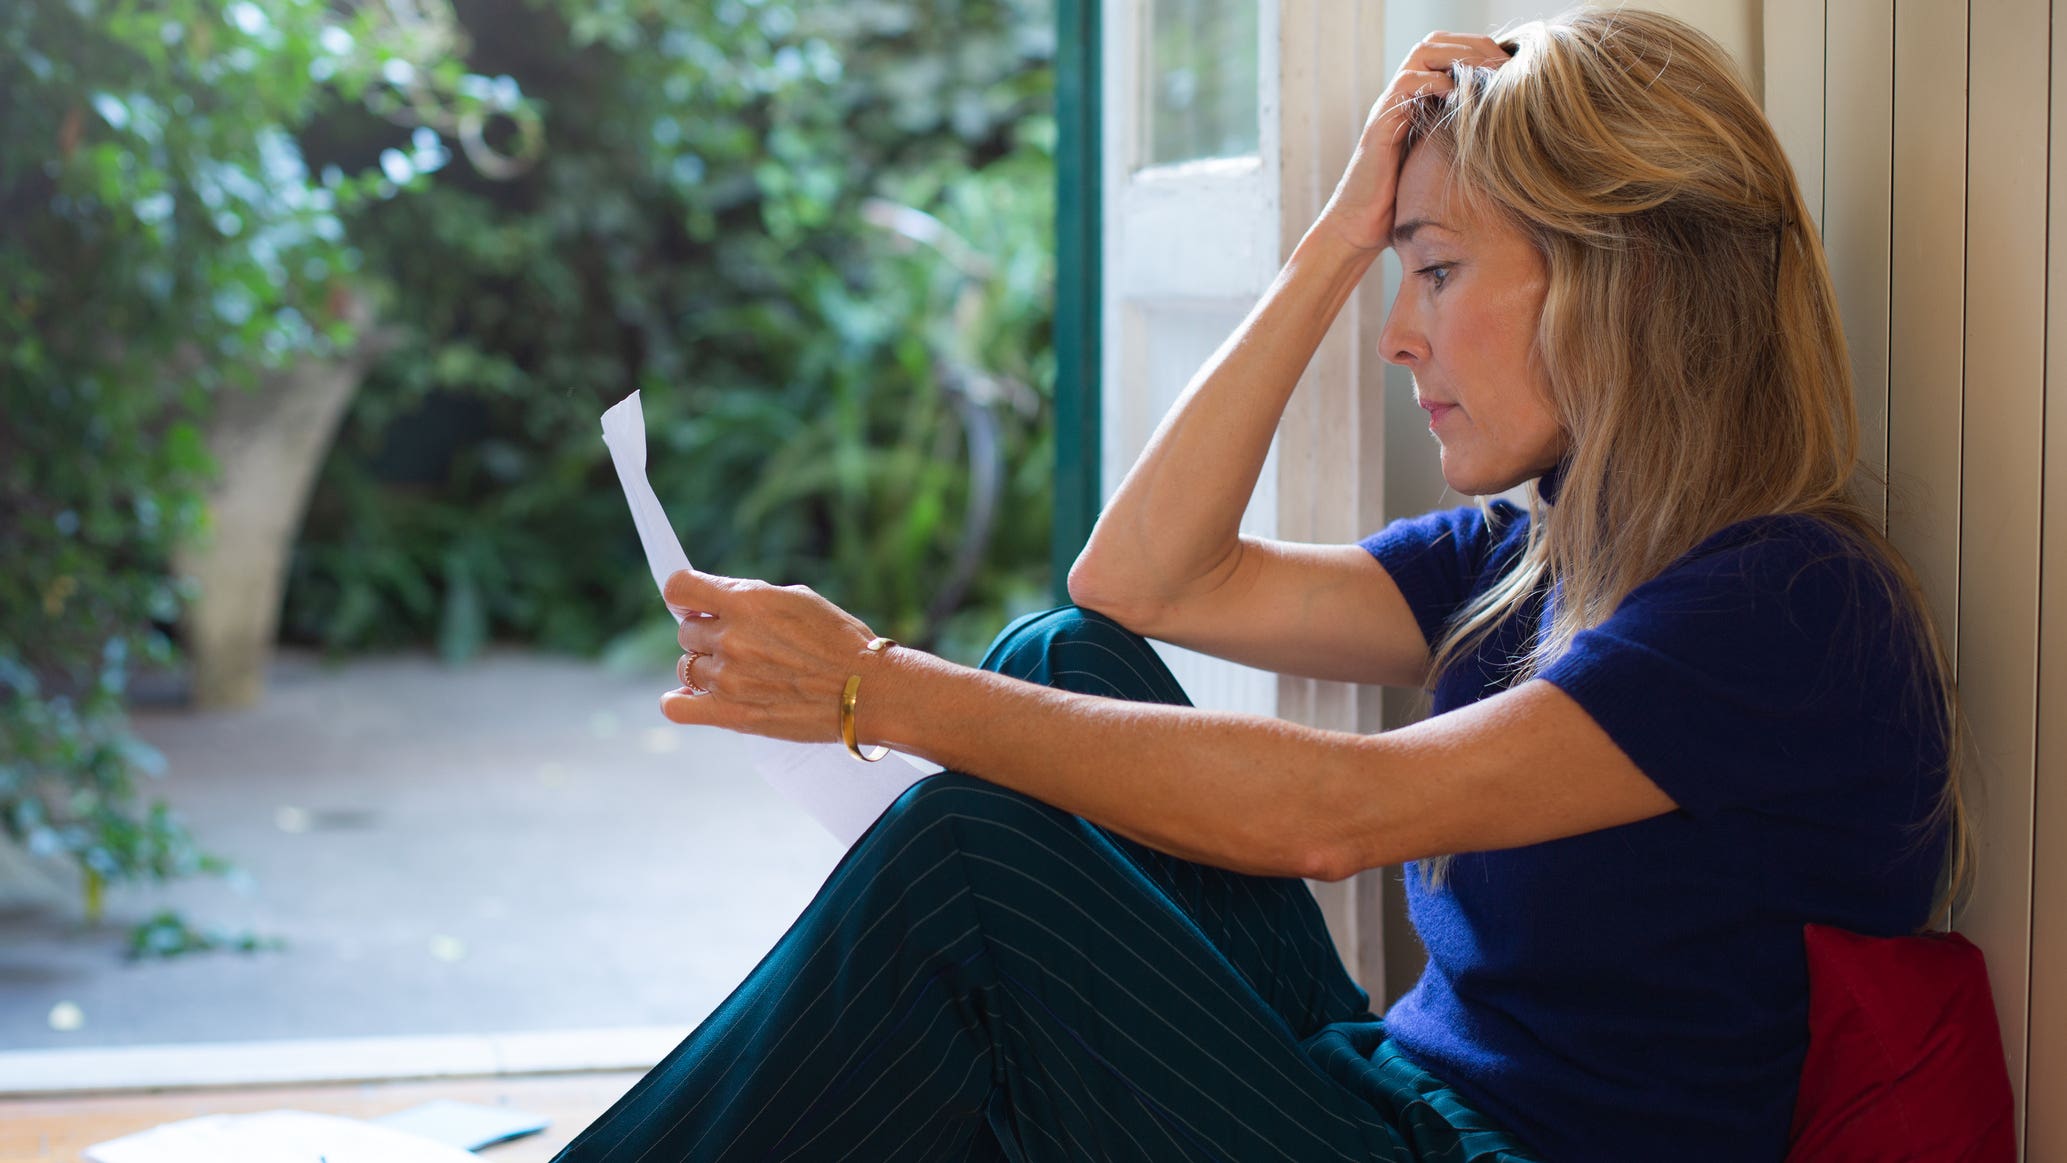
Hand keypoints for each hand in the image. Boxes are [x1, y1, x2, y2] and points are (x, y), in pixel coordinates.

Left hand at [657, 568, 884, 743]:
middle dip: (707, 635)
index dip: (682, 596)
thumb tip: (720, 601)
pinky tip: (693, 700)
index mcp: (747, 602)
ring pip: (685, 667)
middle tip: (739, 647)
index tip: (692, 605)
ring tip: (736, 675)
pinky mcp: (732, 714)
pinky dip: (679, 703)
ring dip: (706, 669)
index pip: (679, 587)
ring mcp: (728, 678)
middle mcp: (732, 637)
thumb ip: (752, 598)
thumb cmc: (842, 642)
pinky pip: (676, 708)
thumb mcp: (799, 600)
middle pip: (686, 631)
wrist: (869, 691)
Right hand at [1317, 31, 1509, 251]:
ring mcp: (1390, 107)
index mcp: (1417, 101)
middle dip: (1473, 46)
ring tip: (1487, 74)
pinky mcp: (1381, 123)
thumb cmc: (1402, 205)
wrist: (1361, 228)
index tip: (1510, 65)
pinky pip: (1407, 84)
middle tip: (1502, 64)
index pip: (1447, 51)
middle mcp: (1402, 98)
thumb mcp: (1442, 166)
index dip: (1478, 49)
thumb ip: (1463, 145)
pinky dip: (1436, 83)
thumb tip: (1508, 145)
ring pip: (1421, 54)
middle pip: (1435, 42)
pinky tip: (1461, 98)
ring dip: (1458, 57)